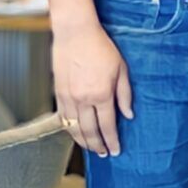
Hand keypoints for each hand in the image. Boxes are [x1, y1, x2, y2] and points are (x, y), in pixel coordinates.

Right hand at [53, 20, 132, 157]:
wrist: (75, 33)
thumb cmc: (101, 47)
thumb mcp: (121, 69)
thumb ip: (125, 94)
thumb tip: (129, 115)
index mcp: (101, 94)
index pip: (108, 126)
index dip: (112, 140)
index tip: (116, 151)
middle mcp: (83, 99)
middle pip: (89, 131)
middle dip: (97, 145)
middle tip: (103, 154)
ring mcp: (68, 97)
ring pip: (74, 128)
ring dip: (82, 141)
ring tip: (91, 148)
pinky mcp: (58, 93)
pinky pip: (63, 118)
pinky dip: (69, 129)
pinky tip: (75, 132)